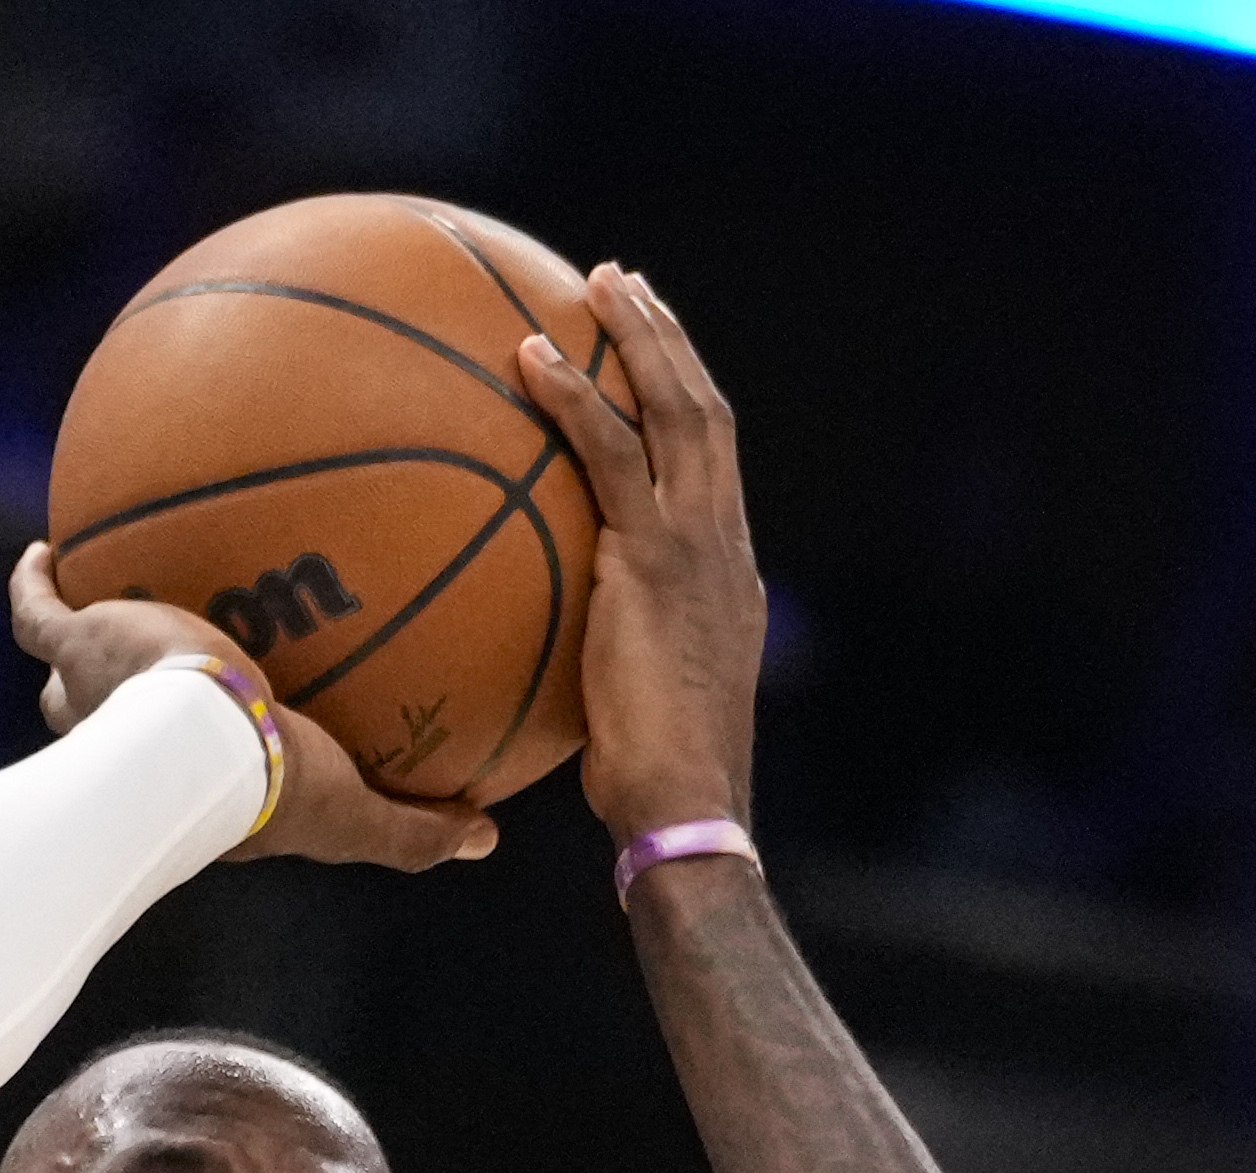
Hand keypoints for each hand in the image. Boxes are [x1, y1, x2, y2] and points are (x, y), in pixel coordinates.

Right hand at [4, 547, 491, 870]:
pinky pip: (38, 609)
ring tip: (94, 604)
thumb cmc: (267, 784)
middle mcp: (129, 741)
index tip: (213, 732)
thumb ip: (413, 826)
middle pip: (105, 724)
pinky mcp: (77, 642)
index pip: (185, 768)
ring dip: (78, 647)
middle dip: (110, 703)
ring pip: (67, 676)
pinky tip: (47, 549)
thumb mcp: (353, 812)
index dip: (191, 753)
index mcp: (186, 778)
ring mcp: (93, 691)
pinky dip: (37, 580)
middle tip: (141, 667)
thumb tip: (485, 836)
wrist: (198, 744)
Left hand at [518, 265, 766, 842]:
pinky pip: (608, 456)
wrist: (683, 804)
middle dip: (668, 343)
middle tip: (624, 286)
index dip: (683, 403)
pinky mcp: (654, 559)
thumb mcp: (630, 710)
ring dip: (638, 340)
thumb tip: (545, 670)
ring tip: (596, 285)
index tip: (651, 359)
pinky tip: (530, 358)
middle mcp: (723, 544)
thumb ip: (604, 666)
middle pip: (704, 413)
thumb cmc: (650, 787)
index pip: (709, 467)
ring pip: (675, 411)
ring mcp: (697, 545)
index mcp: (724, 574)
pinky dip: (574, 399)